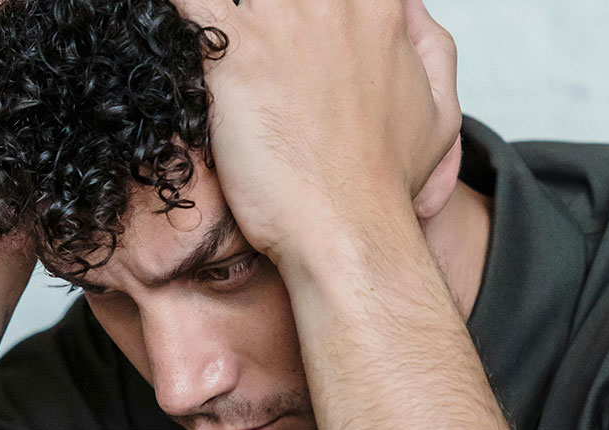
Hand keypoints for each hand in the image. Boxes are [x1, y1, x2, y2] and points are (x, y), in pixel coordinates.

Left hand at [168, 0, 461, 260]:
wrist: (348, 228)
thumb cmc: (385, 184)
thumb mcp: (439, 112)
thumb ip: (427, 49)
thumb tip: (406, 16)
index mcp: (377, 9)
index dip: (303, 9)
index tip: (283, 32)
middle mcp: (332, 3)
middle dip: (263, 15)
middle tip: (255, 55)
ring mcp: (282, 22)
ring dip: (229, 18)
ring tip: (217, 51)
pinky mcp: (237, 54)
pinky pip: (188, 2)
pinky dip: (175, 10)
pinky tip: (170, 23)